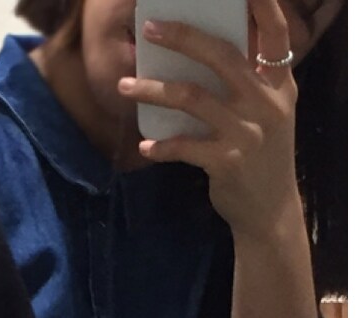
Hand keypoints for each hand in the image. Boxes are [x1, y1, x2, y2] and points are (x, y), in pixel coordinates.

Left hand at [118, 0, 301, 241]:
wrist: (270, 209)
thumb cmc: (261, 156)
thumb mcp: (268, 115)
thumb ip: (248, 85)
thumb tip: (200, 54)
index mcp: (279, 85)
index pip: (274, 33)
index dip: (259, 4)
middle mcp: (267, 103)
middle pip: (222, 56)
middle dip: (182, 37)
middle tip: (149, 28)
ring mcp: (247, 133)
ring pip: (193, 98)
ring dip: (152, 90)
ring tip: (124, 87)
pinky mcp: (227, 162)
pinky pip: (184, 147)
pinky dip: (161, 146)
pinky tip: (144, 147)